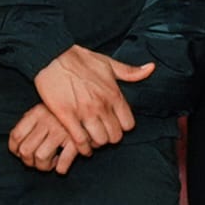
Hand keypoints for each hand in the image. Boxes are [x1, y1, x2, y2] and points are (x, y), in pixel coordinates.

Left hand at [8, 103, 82, 173]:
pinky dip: (61, 168)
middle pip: (26, 150)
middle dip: (29, 162)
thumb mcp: (45, 107)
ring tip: (51, 163)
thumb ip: (30, 121)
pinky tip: (62, 166)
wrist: (91, 100)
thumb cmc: (65, 108)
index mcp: (37, 112)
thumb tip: (16, 145)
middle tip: (36, 162)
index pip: (16, 136)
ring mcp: (61, 130)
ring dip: (44, 167)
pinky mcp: (76, 138)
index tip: (21, 154)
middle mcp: (47, 121)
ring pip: (41, 157)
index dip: (15, 150)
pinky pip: (64, 160)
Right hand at [33, 45, 154, 155]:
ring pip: (99, 140)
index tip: (116, 126)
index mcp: (114, 94)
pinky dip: (82, 148)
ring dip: (96, 143)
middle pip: (114, 136)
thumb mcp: (109, 63)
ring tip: (92, 139)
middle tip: (103, 134)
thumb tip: (150, 68)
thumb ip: (130, 71)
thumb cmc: (81, 59)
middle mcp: (102, 105)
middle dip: (110, 138)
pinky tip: (82, 147)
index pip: (128, 124)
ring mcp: (84, 112)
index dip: (123, 128)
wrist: (54, 57)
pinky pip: (79, 140)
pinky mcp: (66, 116)